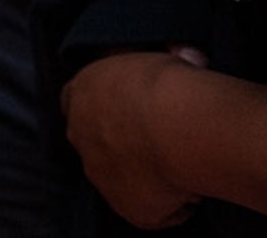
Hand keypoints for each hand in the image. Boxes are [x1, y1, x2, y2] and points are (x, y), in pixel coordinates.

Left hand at [62, 50, 206, 228]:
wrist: (178, 123)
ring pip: (118, 177)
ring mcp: (99, 175)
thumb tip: (186, 54)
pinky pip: (151, 210)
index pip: (76, 99)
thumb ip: (160, 60)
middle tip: (160, 139)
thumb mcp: (157, 56)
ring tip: (179, 164)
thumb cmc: (169, 82)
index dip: (102, 105)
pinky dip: (171, 204)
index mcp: (81, 92)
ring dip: (143, 175)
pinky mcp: (127, 208)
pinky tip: (190, 190)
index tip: (130, 109)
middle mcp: (80, 134)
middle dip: (119, 143)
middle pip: (93, 141)